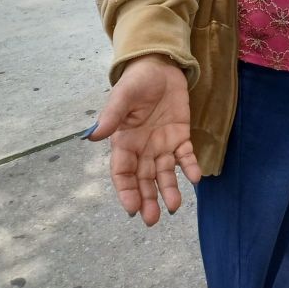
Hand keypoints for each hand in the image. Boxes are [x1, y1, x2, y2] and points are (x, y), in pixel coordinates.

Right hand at [85, 54, 200, 225]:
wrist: (160, 67)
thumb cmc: (137, 81)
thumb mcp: (123, 96)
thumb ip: (112, 116)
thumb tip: (93, 136)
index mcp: (124, 141)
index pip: (122, 173)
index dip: (126, 191)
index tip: (133, 208)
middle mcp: (142, 148)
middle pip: (144, 179)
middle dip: (148, 199)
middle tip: (153, 219)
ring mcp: (162, 144)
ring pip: (165, 173)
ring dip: (169, 190)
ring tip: (174, 207)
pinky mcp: (181, 136)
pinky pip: (185, 156)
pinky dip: (190, 167)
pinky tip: (195, 177)